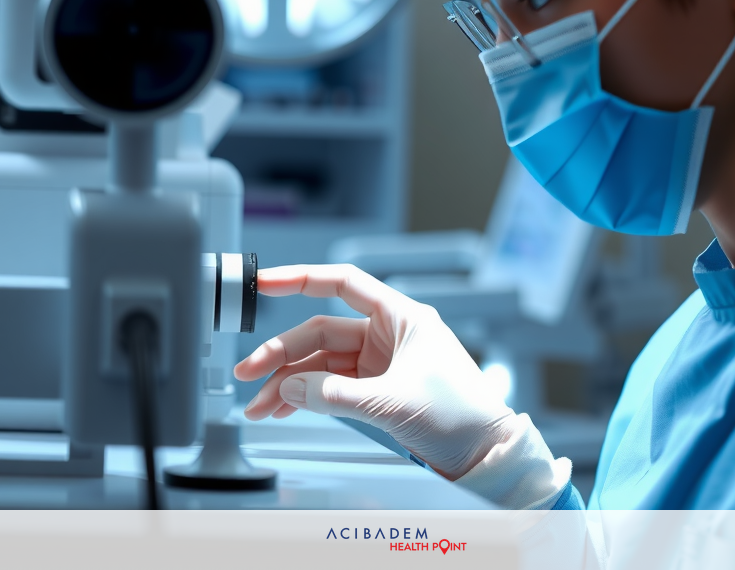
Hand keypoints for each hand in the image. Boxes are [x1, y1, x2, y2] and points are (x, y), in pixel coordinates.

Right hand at [234, 264, 518, 480]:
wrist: (486, 454)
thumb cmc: (461, 416)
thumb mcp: (390, 402)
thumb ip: (334, 395)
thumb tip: (288, 389)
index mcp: (402, 317)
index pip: (342, 284)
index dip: (300, 279)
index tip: (265, 283)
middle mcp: (390, 335)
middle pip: (322, 332)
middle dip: (282, 354)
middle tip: (249, 374)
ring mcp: (383, 363)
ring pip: (323, 363)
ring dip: (289, 383)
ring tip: (260, 407)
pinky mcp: (379, 389)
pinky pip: (332, 385)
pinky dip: (307, 397)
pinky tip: (284, 409)